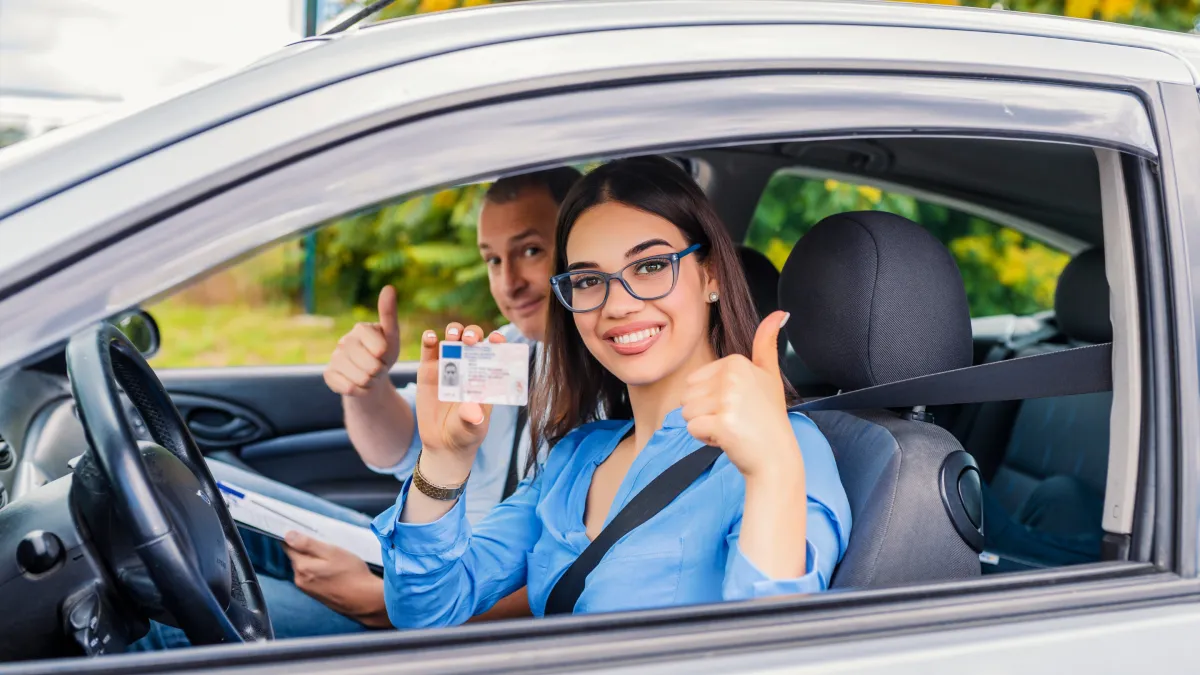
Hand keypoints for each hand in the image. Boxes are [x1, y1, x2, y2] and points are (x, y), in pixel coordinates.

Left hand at [283, 532, 390, 627]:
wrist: (364, 600)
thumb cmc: (352, 574)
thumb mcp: (332, 552)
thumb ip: (308, 544)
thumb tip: (288, 536)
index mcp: (302, 567)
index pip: (288, 546)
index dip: (296, 537)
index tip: (308, 532)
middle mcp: (300, 579)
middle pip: (297, 557)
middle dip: (308, 550)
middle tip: (328, 546)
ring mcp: (307, 589)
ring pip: (305, 567)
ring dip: (315, 561)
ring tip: (334, 559)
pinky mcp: (316, 595)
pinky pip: (312, 577)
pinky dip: (319, 571)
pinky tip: (334, 571)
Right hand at [324, 286, 400, 396]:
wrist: (371, 375)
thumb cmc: (384, 352)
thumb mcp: (392, 336)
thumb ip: (389, 314)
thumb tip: (388, 287)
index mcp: (360, 328)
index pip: (379, 349)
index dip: (385, 356)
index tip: (384, 353)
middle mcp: (344, 341)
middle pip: (371, 366)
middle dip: (379, 371)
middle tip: (377, 366)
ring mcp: (334, 357)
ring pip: (360, 379)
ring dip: (370, 382)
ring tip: (369, 374)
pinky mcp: (328, 374)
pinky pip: (349, 388)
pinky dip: (359, 390)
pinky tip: (358, 383)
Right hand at [412, 324, 506, 480]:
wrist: (443, 444)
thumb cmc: (466, 434)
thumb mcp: (473, 429)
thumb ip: (473, 419)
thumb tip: (472, 410)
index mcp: (486, 375)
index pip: (495, 352)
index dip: (498, 341)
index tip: (497, 339)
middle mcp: (468, 366)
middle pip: (473, 340)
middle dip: (473, 334)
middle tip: (470, 340)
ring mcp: (448, 366)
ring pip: (452, 339)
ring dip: (454, 331)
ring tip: (453, 337)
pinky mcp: (428, 370)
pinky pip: (428, 350)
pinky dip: (429, 339)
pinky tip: (430, 337)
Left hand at [681, 311, 800, 481]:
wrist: (776, 456)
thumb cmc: (768, 418)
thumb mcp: (769, 375)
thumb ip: (767, 343)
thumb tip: (780, 313)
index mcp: (737, 362)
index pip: (694, 381)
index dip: (711, 398)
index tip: (737, 406)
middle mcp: (732, 377)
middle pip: (687, 395)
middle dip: (704, 412)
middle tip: (733, 419)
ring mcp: (727, 400)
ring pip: (686, 412)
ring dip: (704, 425)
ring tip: (731, 428)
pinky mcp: (722, 423)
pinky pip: (692, 429)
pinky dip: (705, 439)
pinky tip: (727, 439)